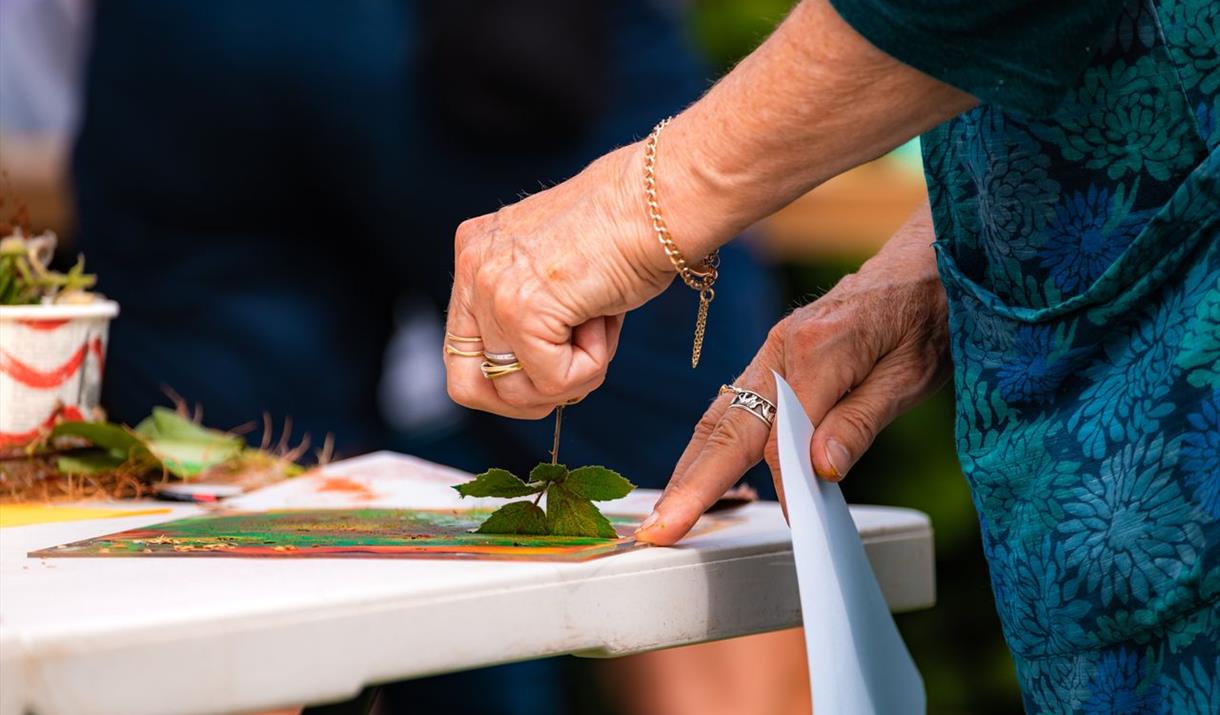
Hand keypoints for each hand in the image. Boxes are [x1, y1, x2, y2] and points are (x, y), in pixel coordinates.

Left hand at [444, 145, 680, 418]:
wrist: (659, 202)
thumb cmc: (629, 232)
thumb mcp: (556, 272)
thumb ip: (529, 312)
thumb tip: (531, 378)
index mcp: (476, 253)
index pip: (460, 353)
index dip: (507, 381)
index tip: (551, 373)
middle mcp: (473, 267)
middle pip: (468, 386)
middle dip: (526, 398)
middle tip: (571, 377)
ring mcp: (494, 289)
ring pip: (515, 391)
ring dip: (569, 378)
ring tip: (598, 328)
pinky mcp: (524, 310)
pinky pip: (554, 383)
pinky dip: (591, 368)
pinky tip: (606, 320)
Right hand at [635, 205, 950, 544]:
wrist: (923, 265)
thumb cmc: (926, 318)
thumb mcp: (910, 376)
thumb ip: (859, 422)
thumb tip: (821, 469)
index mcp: (817, 352)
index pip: (784, 438)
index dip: (786, 487)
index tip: (794, 526)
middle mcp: (780, 348)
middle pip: (728, 429)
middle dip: (692, 485)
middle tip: (660, 529)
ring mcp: (770, 349)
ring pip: (719, 416)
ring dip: (689, 467)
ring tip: (667, 510)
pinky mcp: (771, 354)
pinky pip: (731, 404)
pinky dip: (708, 444)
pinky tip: (696, 470)